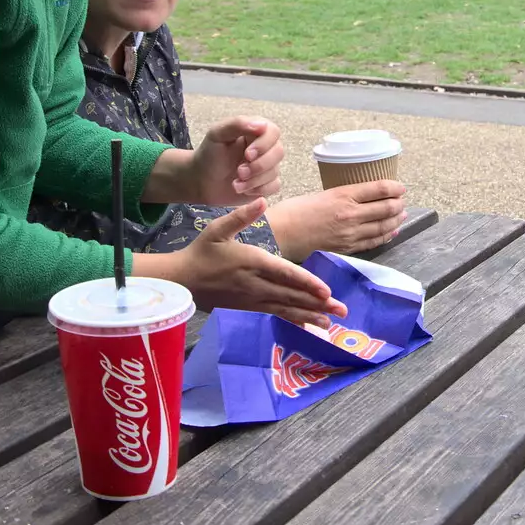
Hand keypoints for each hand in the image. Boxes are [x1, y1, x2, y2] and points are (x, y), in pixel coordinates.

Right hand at [145, 200, 347, 327]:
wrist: (181, 281)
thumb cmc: (201, 252)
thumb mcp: (217, 228)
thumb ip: (241, 215)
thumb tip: (261, 200)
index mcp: (252, 262)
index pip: (285, 274)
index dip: (306, 283)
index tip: (326, 291)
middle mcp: (256, 284)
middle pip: (292, 295)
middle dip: (318, 304)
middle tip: (342, 311)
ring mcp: (253, 298)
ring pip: (287, 308)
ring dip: (310, 315)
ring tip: (331, 323)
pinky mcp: (250, 307)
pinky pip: (276, 314)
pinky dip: (294, 320)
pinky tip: (309, 325)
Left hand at [146, 116, 283, 205]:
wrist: (202, 180)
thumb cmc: (209, 154)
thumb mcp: (217, 134)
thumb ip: (237, 124)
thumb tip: (262, 125)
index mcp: (255, 131)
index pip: (273, 132)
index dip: (264, 144)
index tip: (247, 154)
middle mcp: (265, 147)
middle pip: (278, 152)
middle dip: (259, 165)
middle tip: (239, 172)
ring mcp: (267, 165)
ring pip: (275, 171)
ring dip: (254, 180)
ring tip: (236, 183)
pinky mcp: (266, 183)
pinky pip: (274, 186)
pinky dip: (258, 190)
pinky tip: (243, 189)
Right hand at [268, 181, 407, 261]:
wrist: (280, 234)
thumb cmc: (294, 211)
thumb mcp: (321, 194)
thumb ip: (342, 197)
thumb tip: (359, 199)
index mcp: (343, 195)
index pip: (379, 189)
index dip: (395, 188)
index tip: (401, 187)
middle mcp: (351, 214)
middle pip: (386, 208)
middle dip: (398, 204)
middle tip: (402, 201)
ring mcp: (350, 233)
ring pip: (383, 226)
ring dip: (396, 220)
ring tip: (401, 214)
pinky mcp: (346, 248)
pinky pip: (373, 242)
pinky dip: (385, 236)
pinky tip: (391, 231)